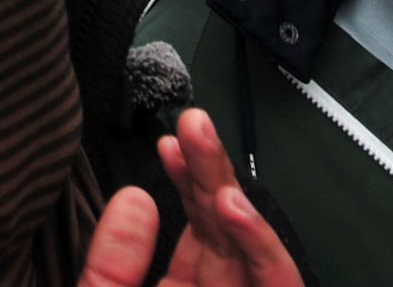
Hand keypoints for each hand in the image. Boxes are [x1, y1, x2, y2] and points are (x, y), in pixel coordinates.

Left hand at [71, 116, 298, 286]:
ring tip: (202, 143)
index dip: (187, 187)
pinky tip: (231, 204)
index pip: (198, 240)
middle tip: (193, 121)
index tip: (169, 144)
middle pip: (225, 235)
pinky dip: (262, 244)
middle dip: (208, 174)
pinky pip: (280, 284)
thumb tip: (134, 199)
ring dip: (229, 192)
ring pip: (253, 251)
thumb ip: (112, 265)